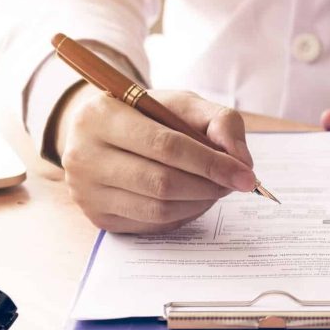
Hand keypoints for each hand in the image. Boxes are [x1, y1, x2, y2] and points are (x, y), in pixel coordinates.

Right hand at [55, 87, 258, 233]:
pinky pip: (151, 224)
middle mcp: (83, 155)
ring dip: (199, 202)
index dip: (211, 163)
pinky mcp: (97, 217)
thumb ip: (219, 121)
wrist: (101, 134)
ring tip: (215, 188)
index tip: (246, 174)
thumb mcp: (181, 104)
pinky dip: (182, 214)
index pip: (166, 146)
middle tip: (234, 182)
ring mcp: (86, 191)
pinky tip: (192, 199)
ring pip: (158, 209)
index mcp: (100, 115)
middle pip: (162, 182)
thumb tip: (241, 161)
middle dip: (209, 185)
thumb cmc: (147, 115)